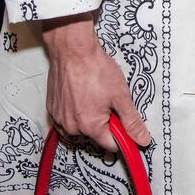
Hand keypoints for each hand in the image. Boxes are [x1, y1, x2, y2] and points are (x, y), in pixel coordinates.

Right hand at [42, 13, 151, 150]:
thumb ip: (132, 121)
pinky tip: (80, 95)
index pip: (110, 144)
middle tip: (108, 100)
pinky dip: (74, 110)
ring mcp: (59, 118)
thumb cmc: (96, 69)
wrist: (72, 50)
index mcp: (90, 127)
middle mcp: (71, 128)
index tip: (123, 121)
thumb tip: (143, 140)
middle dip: (104, 121)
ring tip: (93, 94)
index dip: (121, 134)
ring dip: (88, 116)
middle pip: (94, 134)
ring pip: (79, 126)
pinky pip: (66, 117)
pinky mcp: (51, 107)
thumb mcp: (121, 95)